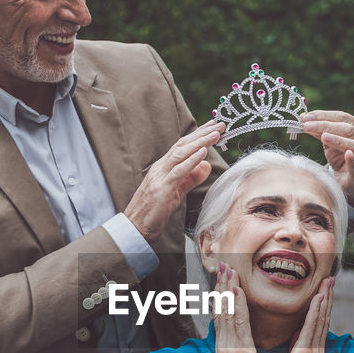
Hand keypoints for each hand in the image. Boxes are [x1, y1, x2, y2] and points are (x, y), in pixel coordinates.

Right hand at [124, 121, 221, 240]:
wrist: (134, 227)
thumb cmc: (153, 212)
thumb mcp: (176, 192)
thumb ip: (190, 178)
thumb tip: (206, 166)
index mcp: (163, 167)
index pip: (182, 146)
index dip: (198, 135)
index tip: (212, 127)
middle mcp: (160, 168)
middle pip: (183, 145)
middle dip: (202, 134)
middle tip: (219, 125)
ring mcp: (160, 177)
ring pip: (181, 154)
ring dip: (200, 142)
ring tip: (215, 134)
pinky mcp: (162, 189)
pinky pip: (179, 171)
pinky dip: (191, 160)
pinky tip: (203, 152)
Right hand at [212, 262, 266, 352]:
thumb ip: (243, 349)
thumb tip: (246, 337)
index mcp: (225, 348)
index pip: (221, 316)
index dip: (222, 295)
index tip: (224, 277)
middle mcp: (223, 345)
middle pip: (220, 310)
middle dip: (221, 286)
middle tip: (223, 265)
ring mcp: (229, 348)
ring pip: (226, 312)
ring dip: (227, 289)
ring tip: (228, 270)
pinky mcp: (238, 352)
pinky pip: (237, 323)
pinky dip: (235, 305)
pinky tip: (236, 290)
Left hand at [266, 277, 333, 352]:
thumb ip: (295, 349)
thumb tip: (295, 334)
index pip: (319, 324)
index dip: (323, 305)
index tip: (325, 288)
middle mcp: (316, 352)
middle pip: (323, 319)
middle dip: (328, 297)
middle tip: (331, 278)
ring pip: (320, 320)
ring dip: (325, 299)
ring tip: (328, 281)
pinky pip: (311, 329)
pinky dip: (316, 313)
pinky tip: (318, 298)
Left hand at [300, 111, 353, 205]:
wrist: (350, 183)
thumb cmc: (340, 159)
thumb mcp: (330, 143)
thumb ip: (319, 131)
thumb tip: (303, 118)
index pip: (342, 117)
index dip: (324, 115)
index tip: (306, 117)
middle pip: (348, 129)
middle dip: (326, 125)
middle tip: (307, 126)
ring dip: (338, 140)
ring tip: (323, 137)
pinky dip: (353, 160)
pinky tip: (347, 155)